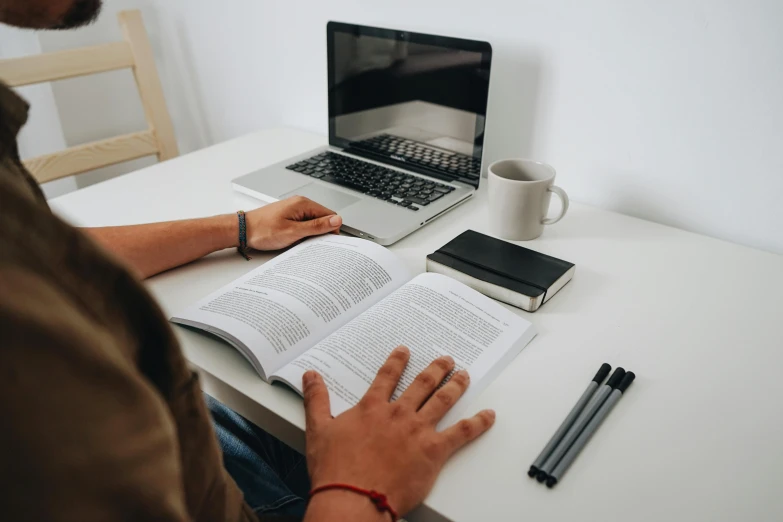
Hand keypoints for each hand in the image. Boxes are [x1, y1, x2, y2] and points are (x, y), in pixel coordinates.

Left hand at [244, 196, 341, 250]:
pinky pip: (303, 224)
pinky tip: (295, 241)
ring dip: (310, 234)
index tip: (327, 243)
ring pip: (312, 223)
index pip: (330, 215)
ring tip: (299, 242)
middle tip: (311, 245)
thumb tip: (337, 221)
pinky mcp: (288, 216)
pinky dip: (302, 234)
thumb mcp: (293, 232)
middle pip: (322, 219)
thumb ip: (317, 226)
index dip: (332, 230)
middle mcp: (300, 204)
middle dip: (321, 233)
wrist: (242, 230)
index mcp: (303, 204)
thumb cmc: (263, 230)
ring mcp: (294, 210)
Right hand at [302, 346, 495, 517]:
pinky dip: (477, 423)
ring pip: (442, 400)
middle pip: (422, 383)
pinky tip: (488, 415)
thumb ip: (316, 399)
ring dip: (456, 385)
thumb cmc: (335, 470)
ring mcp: (418, 431)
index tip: (405, 351)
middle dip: (436, 368)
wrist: (352, 498)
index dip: (397, 361)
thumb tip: (311, 376)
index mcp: (372, 408)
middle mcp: (398, 414)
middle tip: (446, 359)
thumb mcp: (318, 429)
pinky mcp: (433, 451)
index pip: (387, 376)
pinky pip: (461, 433)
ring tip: (464, 375)